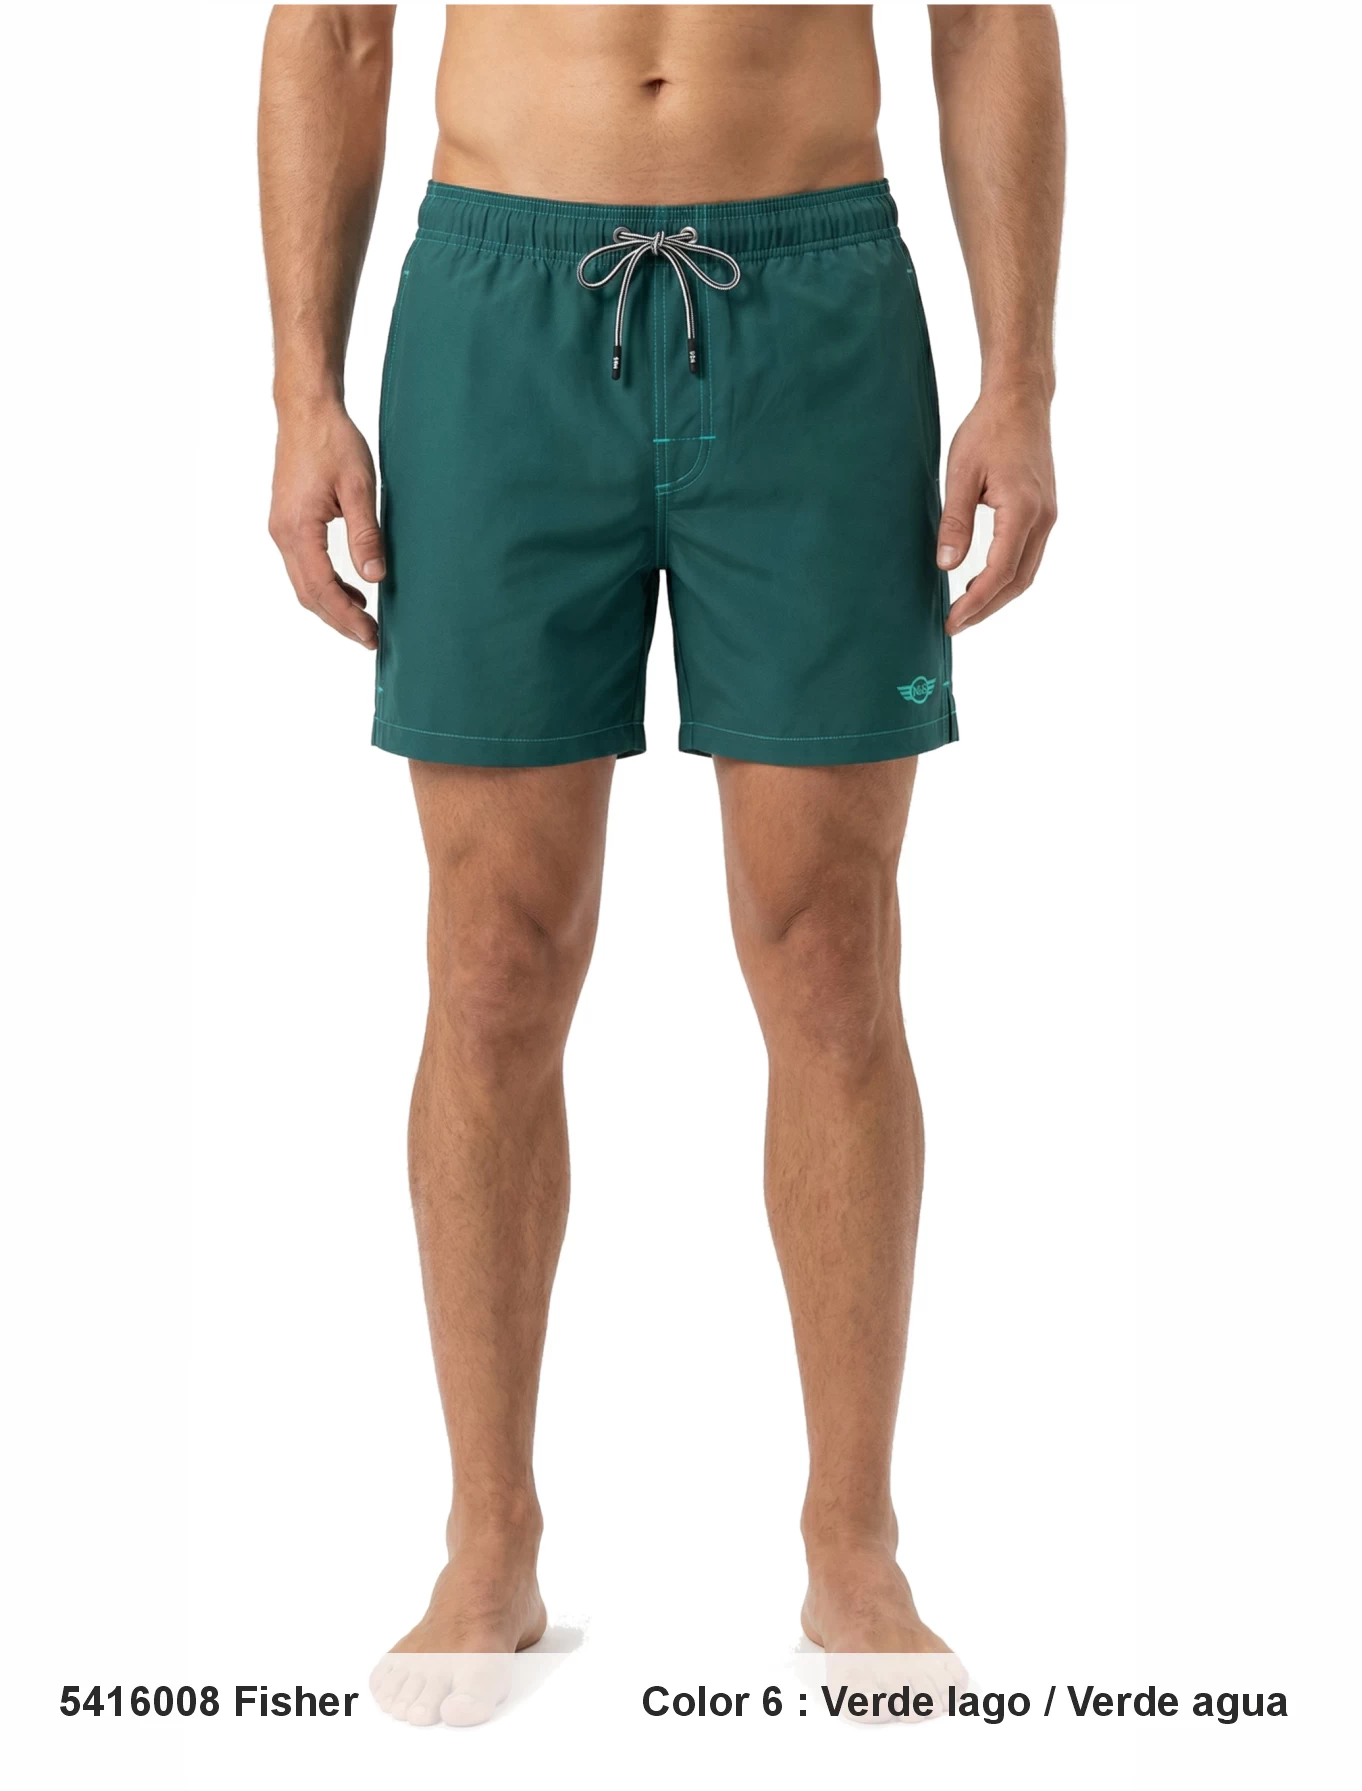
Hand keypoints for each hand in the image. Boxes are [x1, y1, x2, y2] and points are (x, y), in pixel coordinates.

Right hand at [268, 404, 383, 647]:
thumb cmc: (333, 442)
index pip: (322, 588)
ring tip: (364, 622)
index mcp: (298, 528)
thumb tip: (375, 576)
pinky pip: (303, 567)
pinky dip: (326, 586)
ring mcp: (282, 529)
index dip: (347, 617)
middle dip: (339, 621)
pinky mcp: (287, 523)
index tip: (371, 636)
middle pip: (309, 594)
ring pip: (304, 584)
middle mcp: (283, 534)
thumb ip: (366, 534)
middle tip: (371, 640)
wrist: (306, 412)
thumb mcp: (360, 487)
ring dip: (332, 607)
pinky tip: (352, 590)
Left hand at [936, 389, 1056, 633]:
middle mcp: (1043, 518)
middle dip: (987, 608)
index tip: (952, 621)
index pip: (1000, 572)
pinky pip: (1029, 556)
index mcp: (1023, 510)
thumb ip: (954, 522)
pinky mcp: (1044, 511)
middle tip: (955, 624)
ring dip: (998, 596)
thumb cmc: (989, 429)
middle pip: (1018, 581)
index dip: (975, 602)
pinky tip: (984, 582)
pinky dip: (1008, 577)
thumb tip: (945, 566)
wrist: (1020, 400)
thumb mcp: (961, 474)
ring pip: (1027, 572)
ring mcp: (1047, 516)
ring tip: (966, 611)